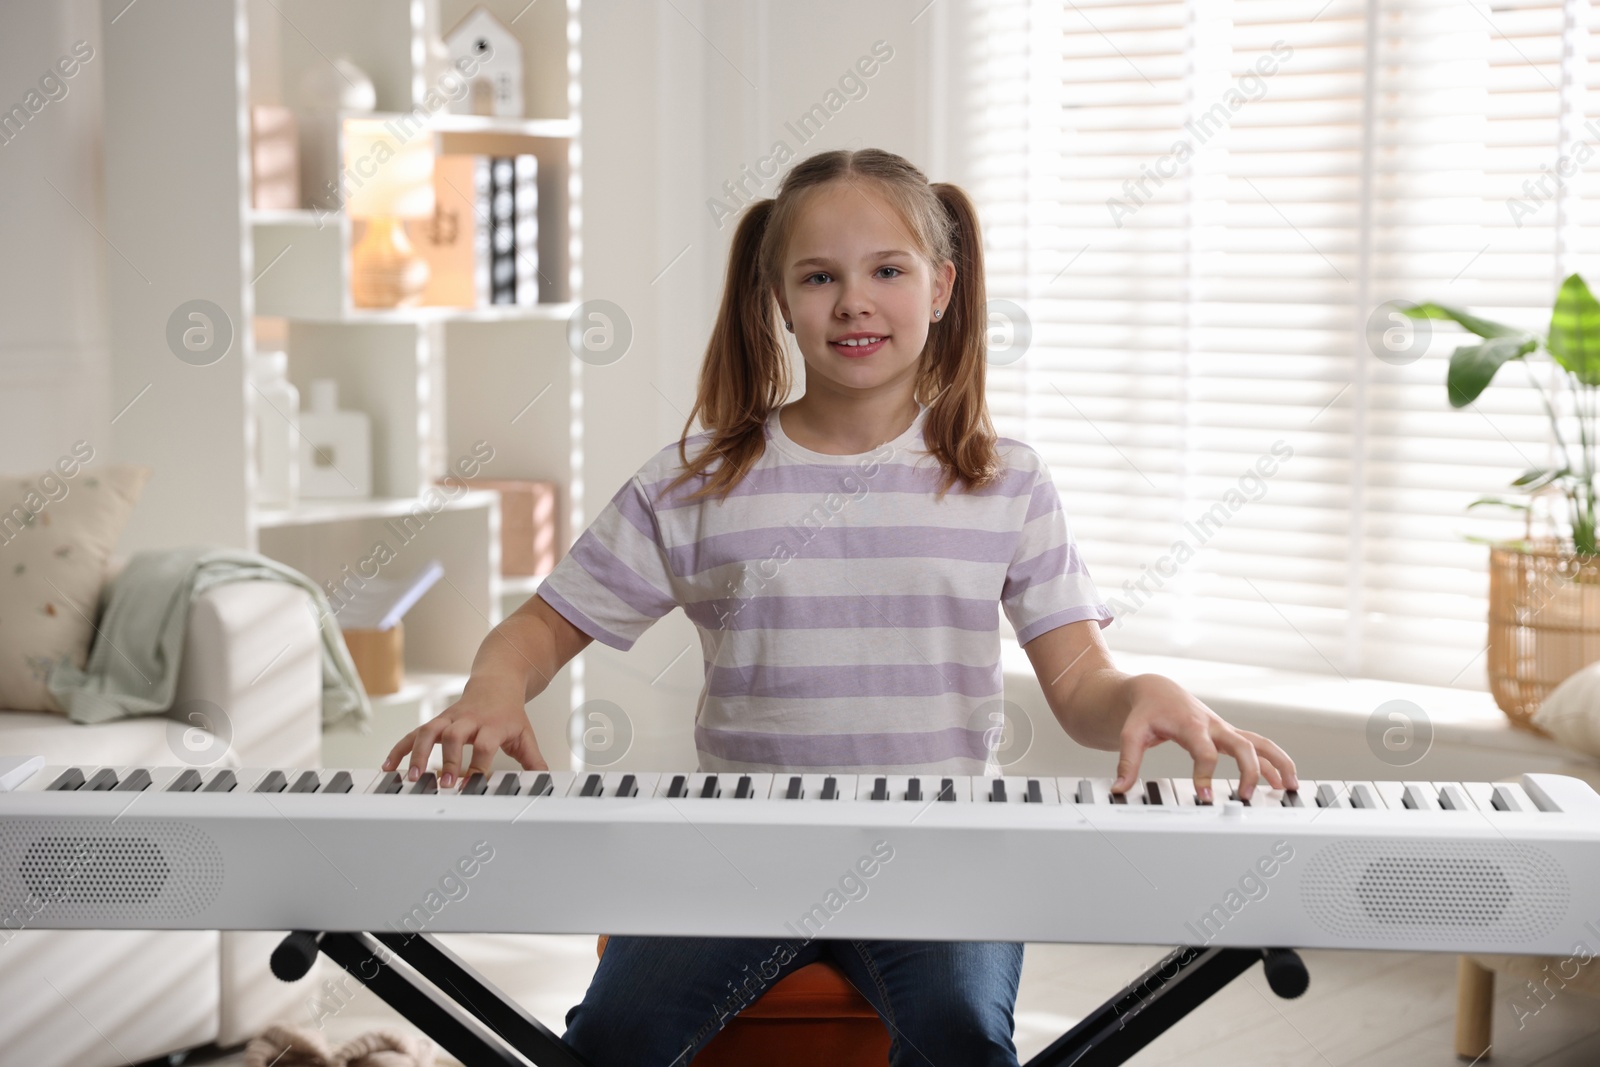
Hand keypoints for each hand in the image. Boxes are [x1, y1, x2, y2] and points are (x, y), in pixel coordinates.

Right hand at [381, 681, 547, 787]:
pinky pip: (414, 733)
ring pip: (430, 731)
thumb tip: (545, 782)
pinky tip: (389, 766)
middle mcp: (469, 720)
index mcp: (493, 724)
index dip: (478, 764)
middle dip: (448, 759)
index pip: (485, 744)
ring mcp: (449, 719)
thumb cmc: (509, 714)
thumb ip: (533, 760)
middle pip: (455, 735)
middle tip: (443, 784)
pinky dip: (400, 749)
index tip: (472, 784)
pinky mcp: (436, 721)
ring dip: (417, 753)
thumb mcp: (524, 735)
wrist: (497, 684)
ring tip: (411, 777)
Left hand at [1110, 674, 1297, 802]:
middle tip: (1246, 797)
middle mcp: (1213, 726)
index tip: (1205, 797)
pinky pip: (1258, 745)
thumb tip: (1120, 788)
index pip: (1204, 752)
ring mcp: (1224, 730)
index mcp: (1191, 725)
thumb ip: (1128, 762)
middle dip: (1250, 771)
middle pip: (1242, 745)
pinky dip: (1273, 761)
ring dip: (1277, 763)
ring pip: (1259, 742)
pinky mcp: (1228, 734)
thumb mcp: (1131, 734)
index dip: (1205, 775)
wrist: (1156, 691)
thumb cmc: (1146, 712)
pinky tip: (1283, 781)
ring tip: (1290, 787)